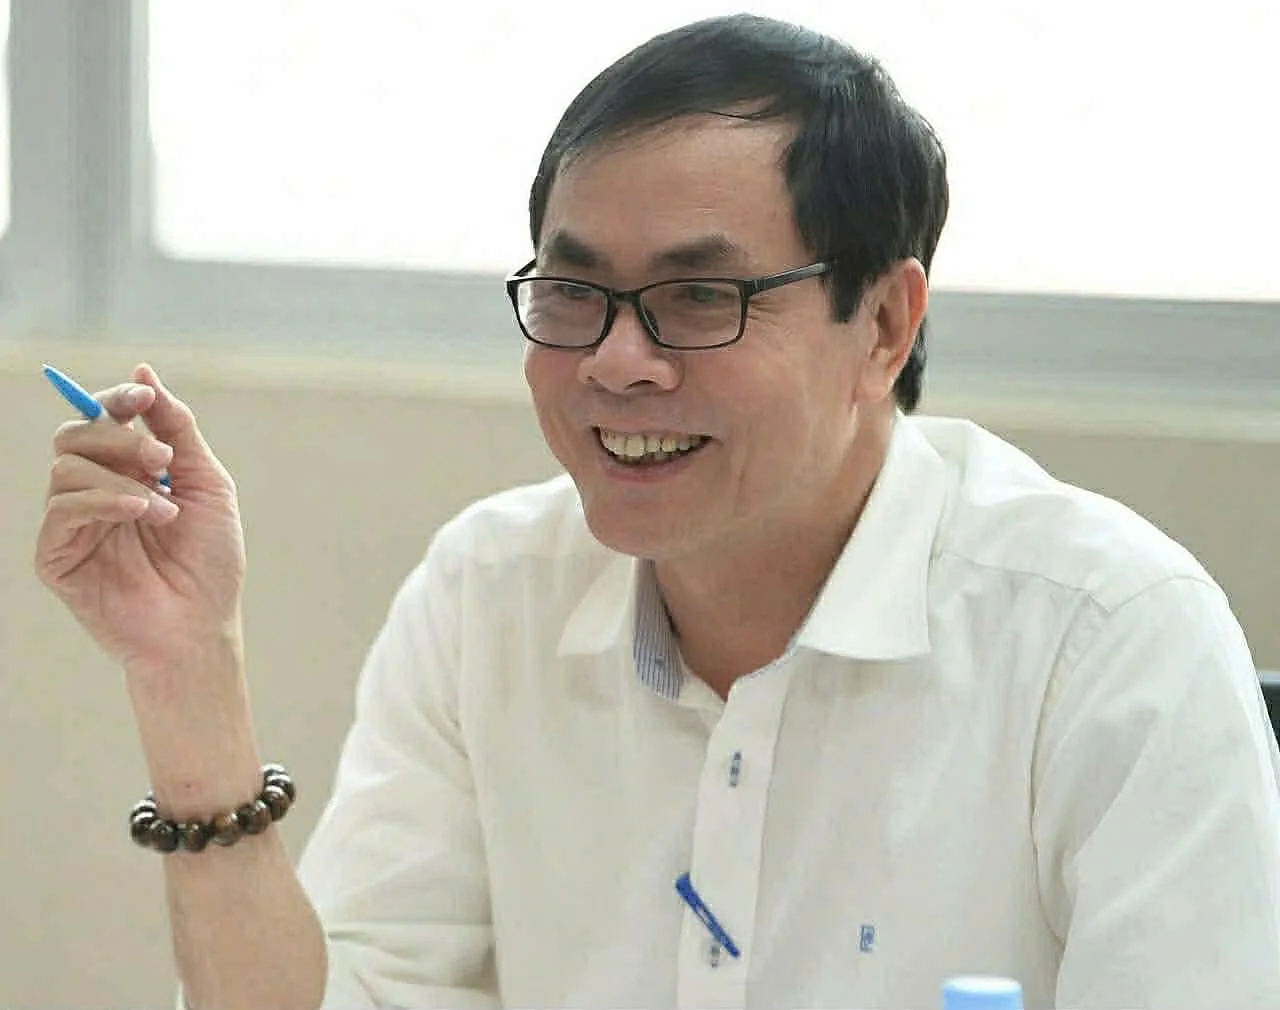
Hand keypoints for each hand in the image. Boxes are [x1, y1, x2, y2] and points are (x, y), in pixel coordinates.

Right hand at [35, 363, 245, 680]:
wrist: (204, 625)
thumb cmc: (210, 562)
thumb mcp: (207, 483)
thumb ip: (177, 428)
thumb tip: (144, 373)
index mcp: (127, 474)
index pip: (101, 420)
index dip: (116, 400)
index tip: (144, 396)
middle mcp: (94, 494)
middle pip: (75, 435)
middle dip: (119, 436)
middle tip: (163, 461)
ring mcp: (73, 526)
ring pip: (66, 468)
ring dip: (122, 478)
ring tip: (165, 510)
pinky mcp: (56, 557)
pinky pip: (61, 510)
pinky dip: (105, 502)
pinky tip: (141, 516)